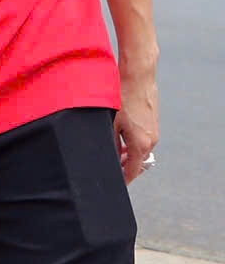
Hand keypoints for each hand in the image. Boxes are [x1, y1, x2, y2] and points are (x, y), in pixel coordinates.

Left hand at [116, 67, 159, 182]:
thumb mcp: (110, 123)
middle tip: (110, 170)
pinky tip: (121, 140)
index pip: (133, 171)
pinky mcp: (153, 124)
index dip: (123, 180)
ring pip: (141, 151)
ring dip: (128, 155)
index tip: (115, 185)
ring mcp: (154, 132)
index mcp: (141, 145)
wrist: (138, 77)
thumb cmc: (121, 98)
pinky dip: (133, 144)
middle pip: (138, 163)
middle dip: (125, 167)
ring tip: (114, 155)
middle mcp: (151, 141)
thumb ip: (111, 143)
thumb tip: (110, 157)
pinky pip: (144, 141)